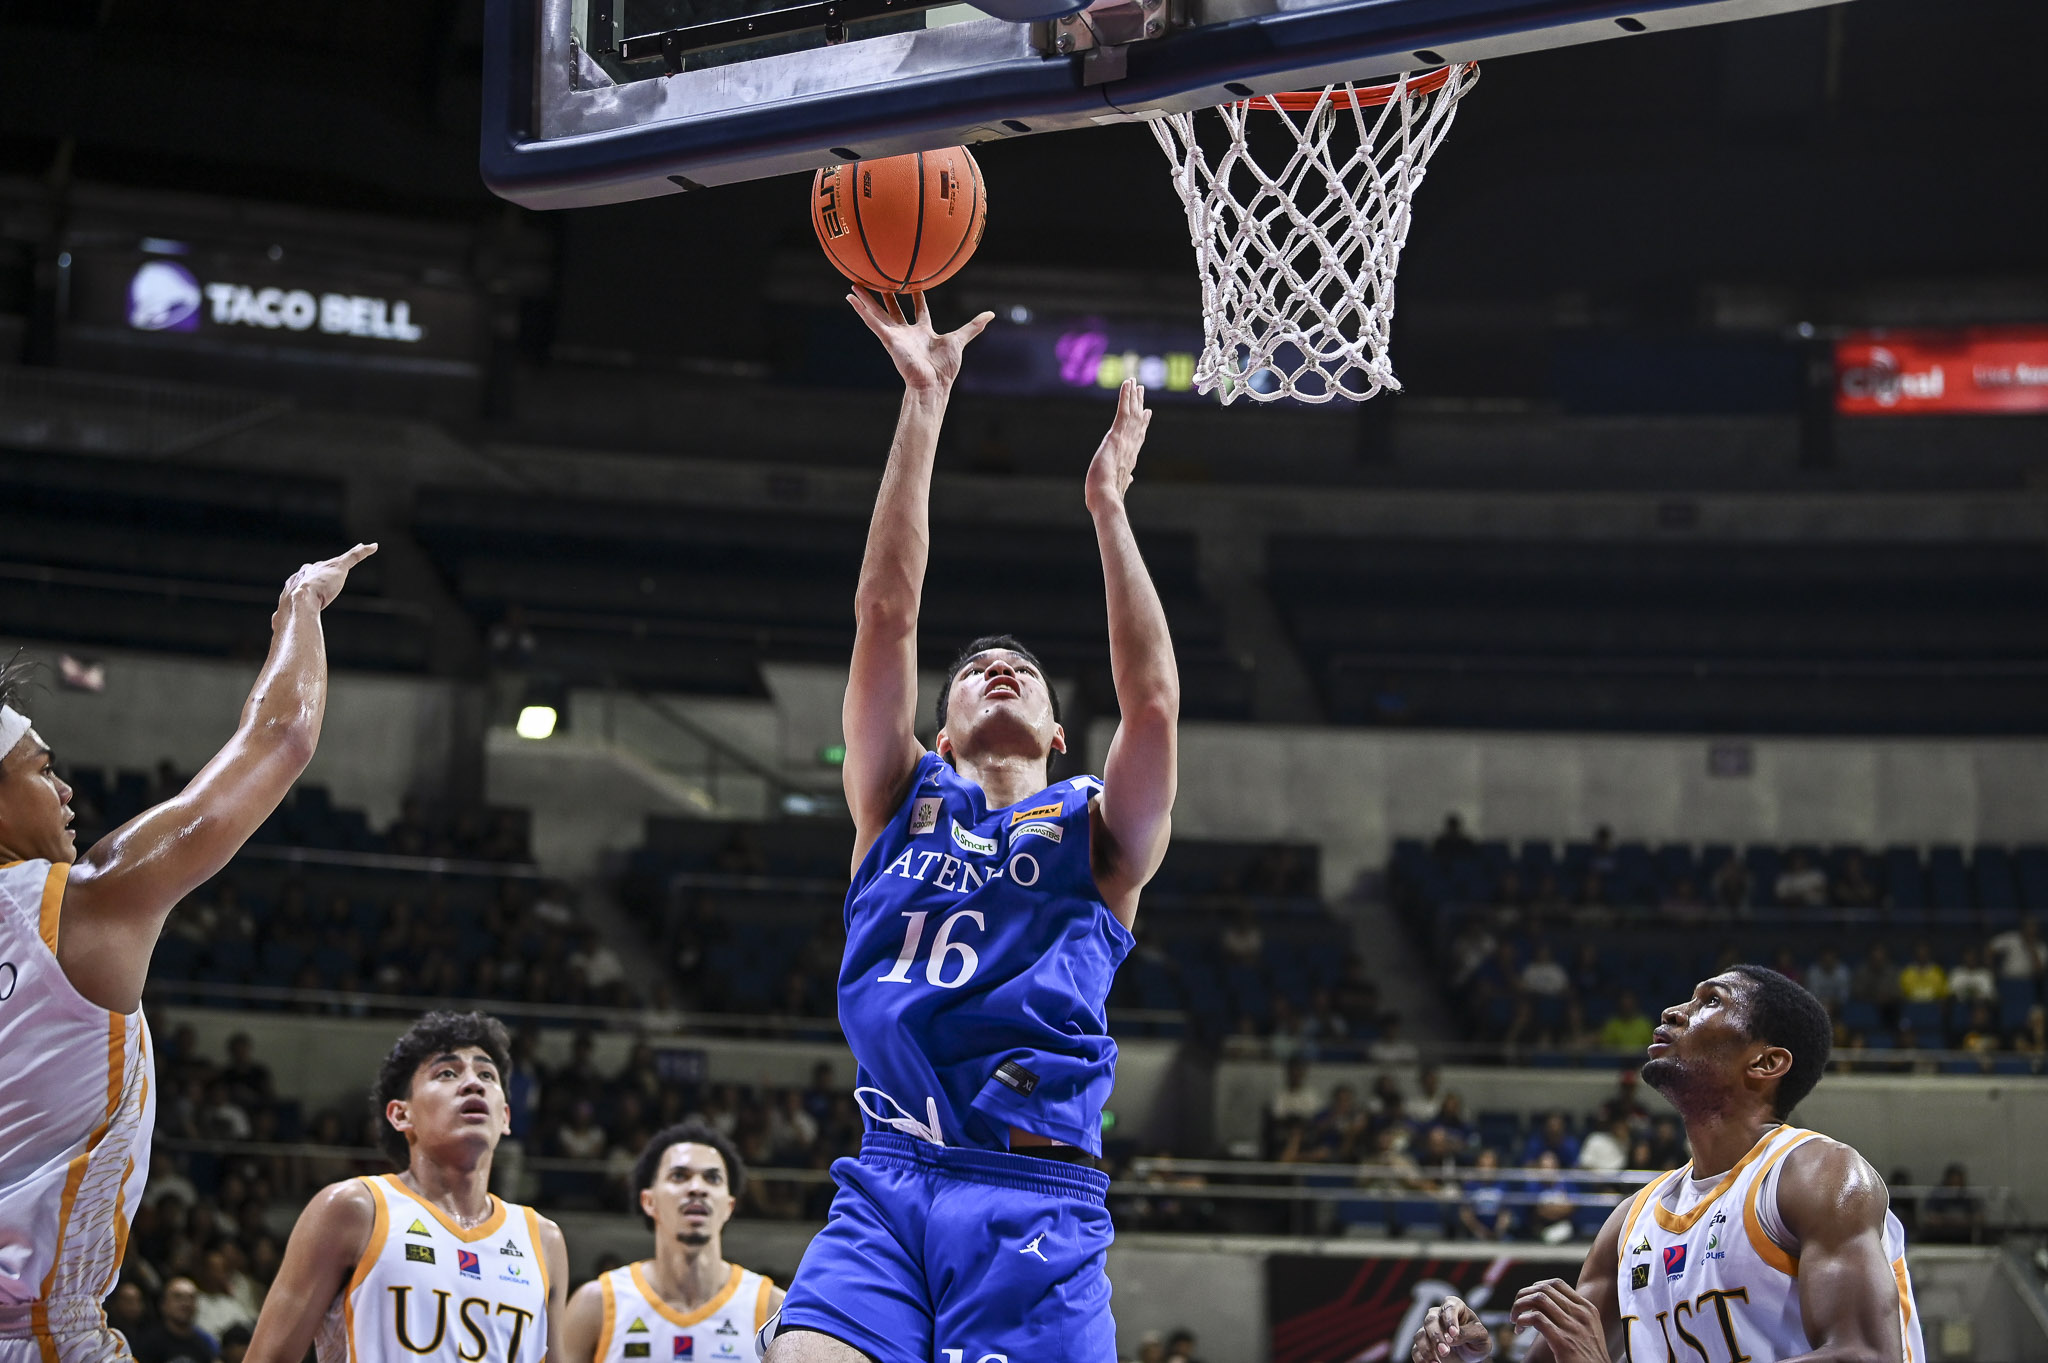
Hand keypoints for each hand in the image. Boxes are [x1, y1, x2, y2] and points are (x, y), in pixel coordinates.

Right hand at [276, 543, 377, 624]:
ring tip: (362, 548)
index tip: (317, 577)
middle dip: (331, 563)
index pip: (307, 575)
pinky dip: (364, 551)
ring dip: (353, 553)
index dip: (313, 576)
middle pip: (323, 565)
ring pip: (342, 558)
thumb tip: (274, 625)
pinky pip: (353, 557)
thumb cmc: (291, 612)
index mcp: (296, 580)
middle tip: (340, 562)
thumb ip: (281, 618)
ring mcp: (324, 568)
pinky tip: (373, 547)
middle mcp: (309, 571)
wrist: (298, 603)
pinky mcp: (338, 567)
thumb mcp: (284, 615)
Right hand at [847, 288, 991, 392]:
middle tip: (879, 280)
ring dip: (867, 299)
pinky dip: (861, 310)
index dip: (916, 296)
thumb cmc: (945, 368)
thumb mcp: (960, 339)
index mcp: (923, 331)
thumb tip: (990, 315)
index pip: (919, 309)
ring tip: (855, 284)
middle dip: (887, 295)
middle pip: (894, 309)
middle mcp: (908, 332)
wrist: (933, 384)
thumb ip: (973, 327)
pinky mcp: (888, 339)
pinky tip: (850, 298)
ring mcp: (896, 335)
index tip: (913, 282)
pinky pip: (872, 322)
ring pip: (879, 313)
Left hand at [1085, 378, 1151, 515]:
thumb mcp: (1118, 487)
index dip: (1142, 424)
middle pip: (1137, 422)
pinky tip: (1127, 384)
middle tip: (1141, 391)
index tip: (1146, 413)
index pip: (1138, 437)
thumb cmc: (1108, 496)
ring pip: (1132, 413)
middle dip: (1139, 405)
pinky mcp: (1115, 435)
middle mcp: (1131, 447)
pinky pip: (1122, 411)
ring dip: (1133, 396)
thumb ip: (1124, 481)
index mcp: (1129, 458)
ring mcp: (1125, 440)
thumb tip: (1129, 480)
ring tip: (1134, 382)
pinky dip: (1125, 396)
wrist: (1106, 497)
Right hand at [1413, 1294, 1490, 1362]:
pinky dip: (1421, 1357)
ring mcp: (1429, 1330)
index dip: (1450, 1319)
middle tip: (1445, 1351)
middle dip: (1436, 1336)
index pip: (1449, 1307)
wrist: (1470, 1357)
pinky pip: (1416, 1349)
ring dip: (1427, 1348)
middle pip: (1431, 1320)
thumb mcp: (1481, 1337)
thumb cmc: (1476, 1341)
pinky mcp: (1424, 1344)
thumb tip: (1452, 1336)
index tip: (1453, 1334)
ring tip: (1437, 1361)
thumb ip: (1469, 1333)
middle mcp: (1439, 1315)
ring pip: (1420, 1334)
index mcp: (1455, 1307)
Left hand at [1511, 1280, 1605, 1362]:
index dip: (1536, 1287)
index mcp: (1587, 1309)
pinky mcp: (1563, 1342)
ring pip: (1538, 1299)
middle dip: (1524, 1296)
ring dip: (1519, 1306)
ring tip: (1515, 1319)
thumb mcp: (1587, 1330)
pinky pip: (1536, 1319)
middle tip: (1517, 1310)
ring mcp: (1573, 1327)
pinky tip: (1519, 1329)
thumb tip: (1546, 1305)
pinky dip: (1522, 1320)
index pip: (1556, 1284)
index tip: (1528, 1299)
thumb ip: (1572, 1316)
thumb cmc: (1589, 1358)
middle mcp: (1581, 1314)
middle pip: (1544, 1289)